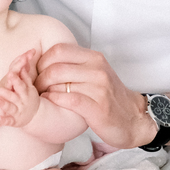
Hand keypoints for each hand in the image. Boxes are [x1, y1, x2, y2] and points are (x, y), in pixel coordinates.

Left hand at [0, 49, 40, 127]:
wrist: (36, 116)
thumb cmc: (29, 98)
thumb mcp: (30, 88)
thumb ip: (25, 78)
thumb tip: (23, 65)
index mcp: (25, 93)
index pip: (20, 85)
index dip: (15, 80)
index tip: (9, 73)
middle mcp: (22, 102)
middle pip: (12, 95)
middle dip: (3, 91)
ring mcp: (18, 112)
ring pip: (10, 108)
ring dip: (3, 105)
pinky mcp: (15, 121)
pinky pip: (9, 121)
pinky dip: (4, 121)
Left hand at [34, 43, 156, 148]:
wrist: (133, 119)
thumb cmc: (109, 97)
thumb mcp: (95, 73)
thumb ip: (76, 65)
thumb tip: (46, 62)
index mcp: (95, 58)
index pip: (59, 50)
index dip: (42, 61)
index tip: (38, 73)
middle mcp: (98, 70)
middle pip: (55, 68)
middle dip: (39, 80)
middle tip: (36, 89)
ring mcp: (99, 88)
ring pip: (59, 84)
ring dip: (45, 93)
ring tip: (42, 98)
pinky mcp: (98, 108)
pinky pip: (69, 100)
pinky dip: (55, 101)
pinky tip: (52, 104)